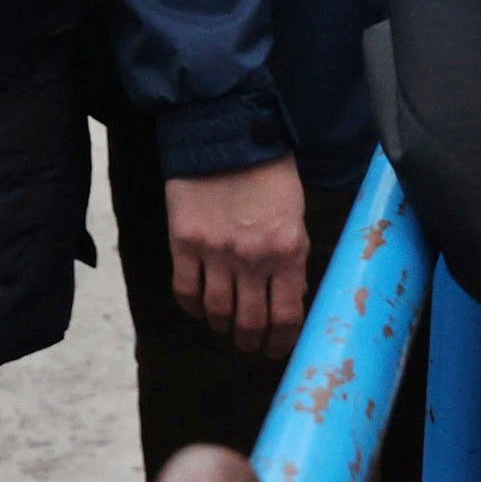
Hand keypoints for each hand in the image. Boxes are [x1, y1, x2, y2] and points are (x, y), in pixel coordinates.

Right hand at [165, 155, 309, 355]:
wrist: (226, 133)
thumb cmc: (268, 172)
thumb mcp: (295, 215)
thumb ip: (292, 257)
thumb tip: (290, 296)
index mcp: (288, 251)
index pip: (288, 316)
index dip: (281, 341)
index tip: (276, 348)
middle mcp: (252, 258)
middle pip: (250, 322)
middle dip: (250, 341)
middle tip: (249, 344)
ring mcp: (216, 252)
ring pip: (217, 312)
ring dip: (221, 326)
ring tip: (224, 326)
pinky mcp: (185, 242)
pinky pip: (185, 290)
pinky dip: (192, 307)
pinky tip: (198, 307)